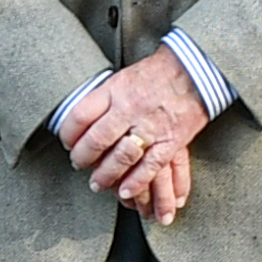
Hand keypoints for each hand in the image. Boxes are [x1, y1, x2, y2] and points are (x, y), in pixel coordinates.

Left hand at [61, 49, 205, 225]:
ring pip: (122, 157)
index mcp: (115, 89)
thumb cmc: (156, 73)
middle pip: (97, 140)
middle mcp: (130, 108)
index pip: (80, 116)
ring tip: (97, 184)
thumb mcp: (122, 77)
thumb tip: (81, 123)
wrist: (195, 69)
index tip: (66, 143)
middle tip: (78, 165)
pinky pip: (151, 167)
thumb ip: (104, 99)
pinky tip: (125, 192)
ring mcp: (152, 126)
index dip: (68, 134)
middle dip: (83, 158)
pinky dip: (137, 182)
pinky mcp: (171, 141)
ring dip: (106, 175)